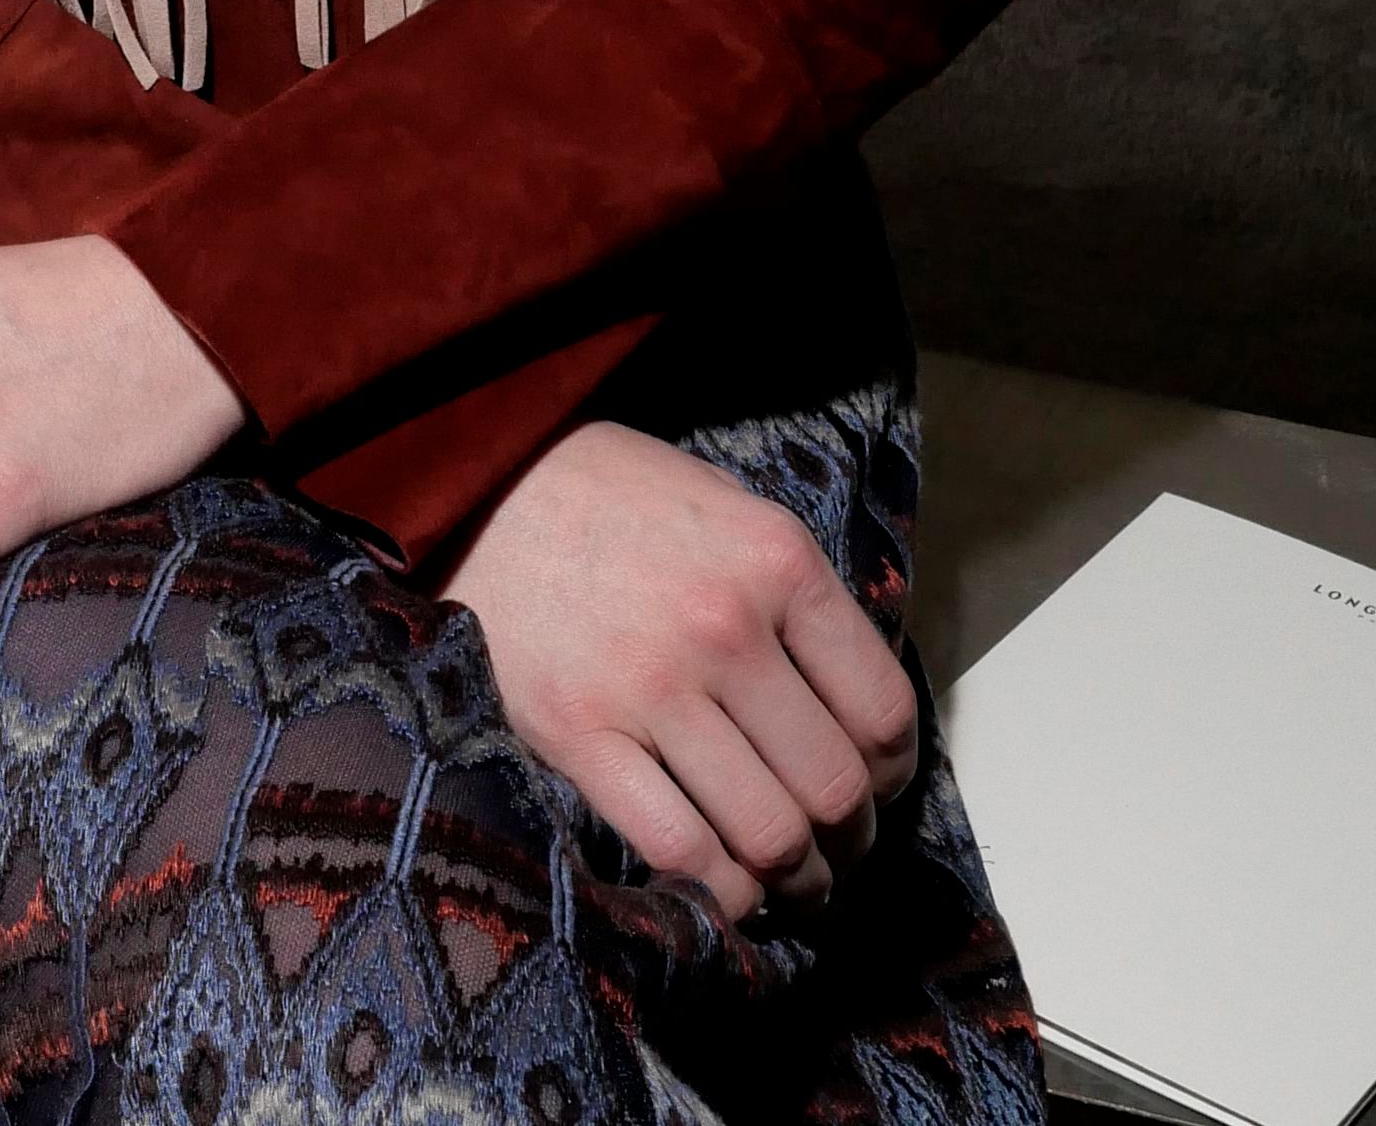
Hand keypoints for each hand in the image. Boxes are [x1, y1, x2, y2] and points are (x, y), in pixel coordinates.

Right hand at [445, 421, 918, 921]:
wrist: (481, 484)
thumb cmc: (611, 496)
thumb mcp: (726, 509)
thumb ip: (792, 597)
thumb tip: (848, 703)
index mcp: (777, 560)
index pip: (883, 708)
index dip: (894, 773)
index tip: (876, 789)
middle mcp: (726, 626)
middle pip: (834, 787)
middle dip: (849, 841)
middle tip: (836, 853)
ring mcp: (651, 686)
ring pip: (768, 835)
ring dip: (795, 881)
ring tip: (790, 883)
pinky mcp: (581, 735)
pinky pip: (680, 851)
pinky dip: (718, 891)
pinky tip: (721, 884)